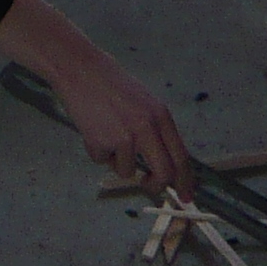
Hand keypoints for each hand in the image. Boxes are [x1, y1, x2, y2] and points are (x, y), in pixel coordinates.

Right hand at [0, 0, 190, 194]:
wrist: (80, 69)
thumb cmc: (110, 85)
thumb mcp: (143, 103)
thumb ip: (155, 131)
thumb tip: (164, 166)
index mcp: (161, 116)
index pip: (181, 157)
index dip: (185, 181)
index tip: (186, 197)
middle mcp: (148, 127)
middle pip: (163, 174)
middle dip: (156, 186)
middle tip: (148, 185)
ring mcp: (125, 136)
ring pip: (127, 171)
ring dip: (116, 161)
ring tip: (105, 134)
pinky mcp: (103, 142)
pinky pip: (102, 162)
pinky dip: (96, 151)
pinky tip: (91, 128)